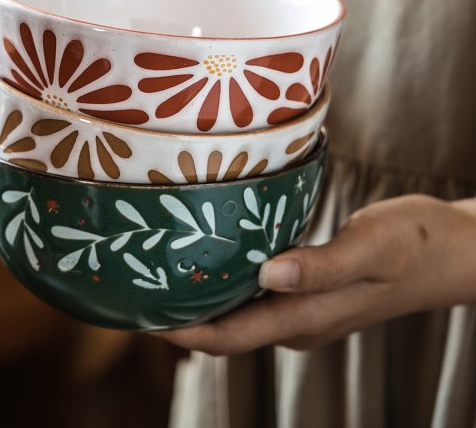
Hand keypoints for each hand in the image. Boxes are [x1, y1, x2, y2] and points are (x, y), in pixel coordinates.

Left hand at [152, 194, 475, 354]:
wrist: (449, 249)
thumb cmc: (415, 243)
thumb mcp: (373, 247)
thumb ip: (322, 266)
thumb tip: (268, 276)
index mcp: (307, 317)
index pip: (229, 336)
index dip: (181, 330)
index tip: (139, 314)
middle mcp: (297, 319)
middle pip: (224, 329)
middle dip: (178, 315)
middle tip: (135, 285)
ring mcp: (302, 307)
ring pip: (237, 311)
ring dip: (198, 298)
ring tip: (159, 270)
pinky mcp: (307, 289)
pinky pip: (254, 294)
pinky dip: (225, 282)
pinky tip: (209, 256)